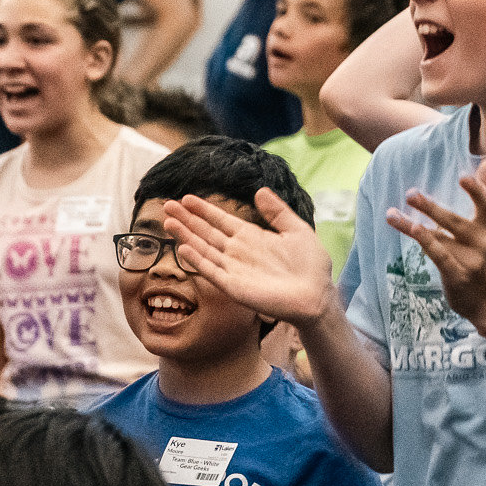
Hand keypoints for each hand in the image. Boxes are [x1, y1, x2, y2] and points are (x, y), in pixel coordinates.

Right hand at [164, 189, 337, 325]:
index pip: (221, 220)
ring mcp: (234, 269)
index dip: (204, 210)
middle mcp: (238, 252)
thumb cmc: (311, 265)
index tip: (187, 198)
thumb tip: (260, 190)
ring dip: (186, 237)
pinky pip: (212, 272)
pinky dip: (198, 261)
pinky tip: (184, 248)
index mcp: (252, 237)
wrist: (318, 295)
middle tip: (167, 205)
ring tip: (169, 222)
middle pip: (206, 232)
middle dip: (187, 219)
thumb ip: (278, 212)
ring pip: (204, 250)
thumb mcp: (296, 230)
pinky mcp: (235, 287)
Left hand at [385, 160, 485, 323]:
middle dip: (431, 208)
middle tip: (410, 194)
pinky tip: (409, 229)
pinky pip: (438, 255)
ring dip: (413, 226)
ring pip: (438, 238)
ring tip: (392, 213)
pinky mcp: (457, 275)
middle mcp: (482, 242)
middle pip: (455, 222)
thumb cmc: (485, 254)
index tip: (463, 177)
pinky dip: (424, 242)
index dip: (477, 191)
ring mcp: (470, 261)